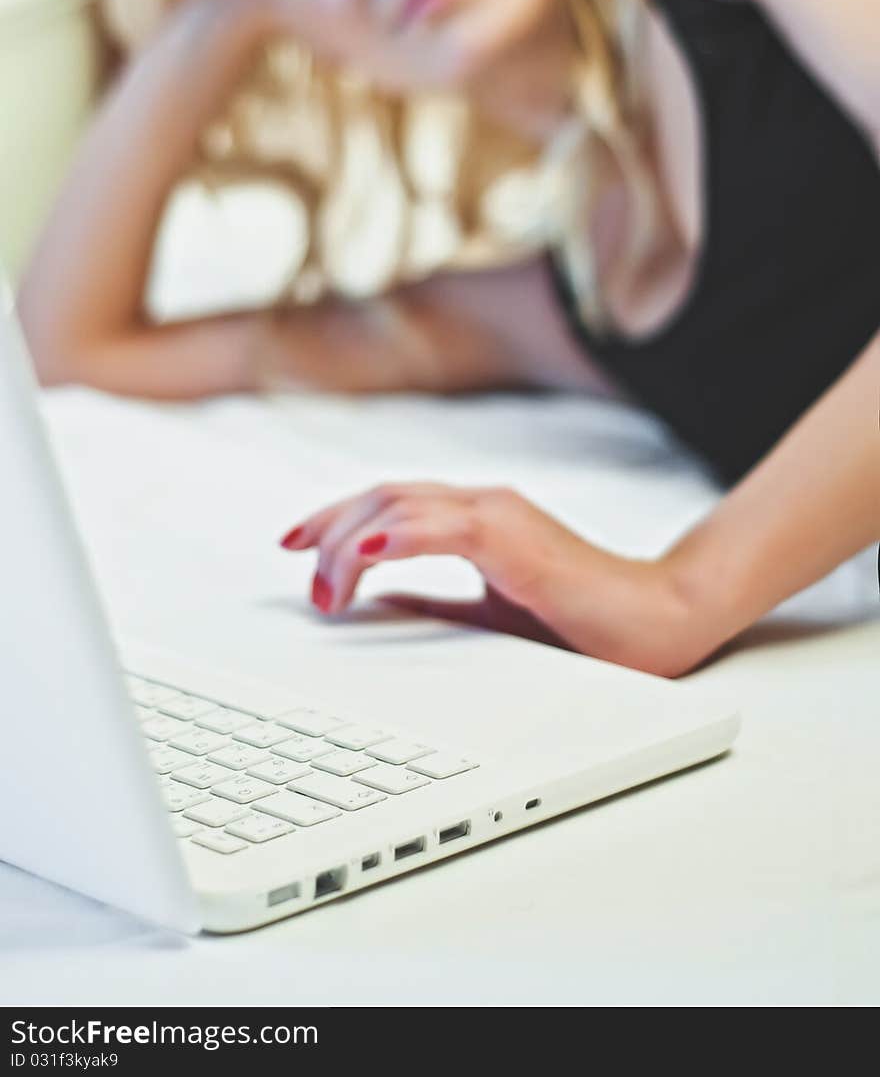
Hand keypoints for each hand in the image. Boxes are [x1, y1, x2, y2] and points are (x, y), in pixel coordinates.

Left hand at [279, 482, 697, 675]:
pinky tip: (364, 555)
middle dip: (329, 528)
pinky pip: (443, 530)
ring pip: (401, 506)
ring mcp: (500, 517)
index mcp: (478, 519)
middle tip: (300, 569)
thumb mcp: (490, 613)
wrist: (658, 622)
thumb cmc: (585, 619)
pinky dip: (396, 537)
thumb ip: (440, 604)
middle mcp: (483, 506)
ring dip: (349, 541)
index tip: (296, 542)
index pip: (390, 502)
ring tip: (323, 582)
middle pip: (383, 495)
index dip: (336, 516)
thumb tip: (382, 608)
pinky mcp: (516, 541)